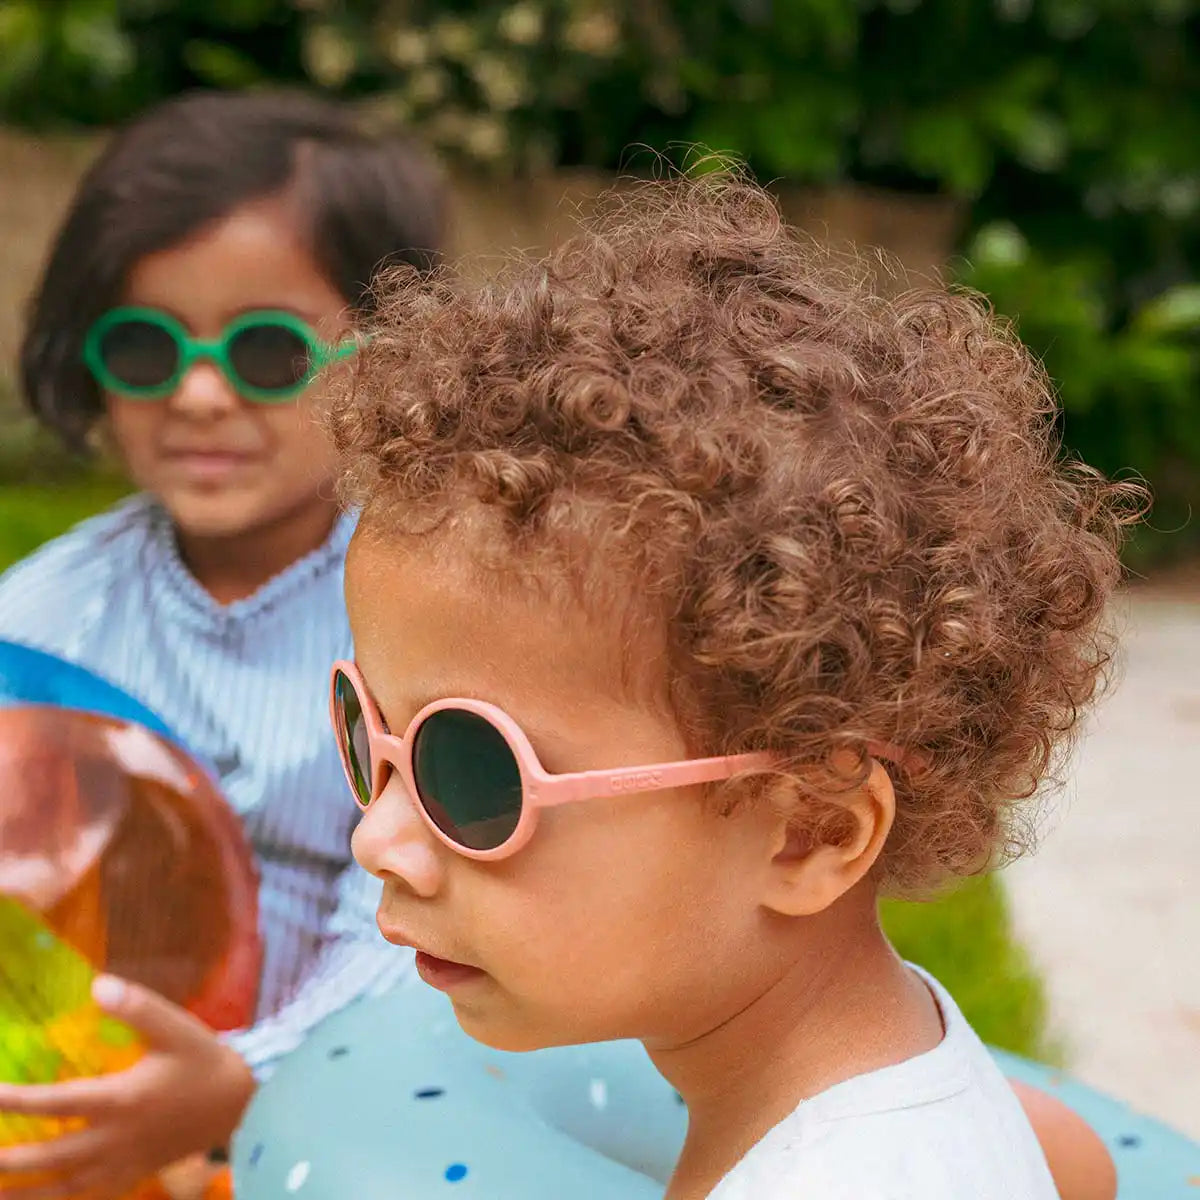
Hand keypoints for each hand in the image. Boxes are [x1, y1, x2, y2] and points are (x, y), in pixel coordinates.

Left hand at [0, 976, 254, 1199]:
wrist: (240, 1102)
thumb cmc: (203, 1060)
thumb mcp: (176, 1027)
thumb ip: (137, 1006)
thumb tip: (97, 985)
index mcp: (122, 1099)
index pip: (54, 1104)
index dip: (13, 1101)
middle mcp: (114, 1139)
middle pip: (47, 1157)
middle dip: (4, 1160)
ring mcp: (121, 1164)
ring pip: (60, 1188)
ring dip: (22, 1190)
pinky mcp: (131, 1176)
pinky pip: (84, 1196)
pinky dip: (56, 1199)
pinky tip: (39, 1196)